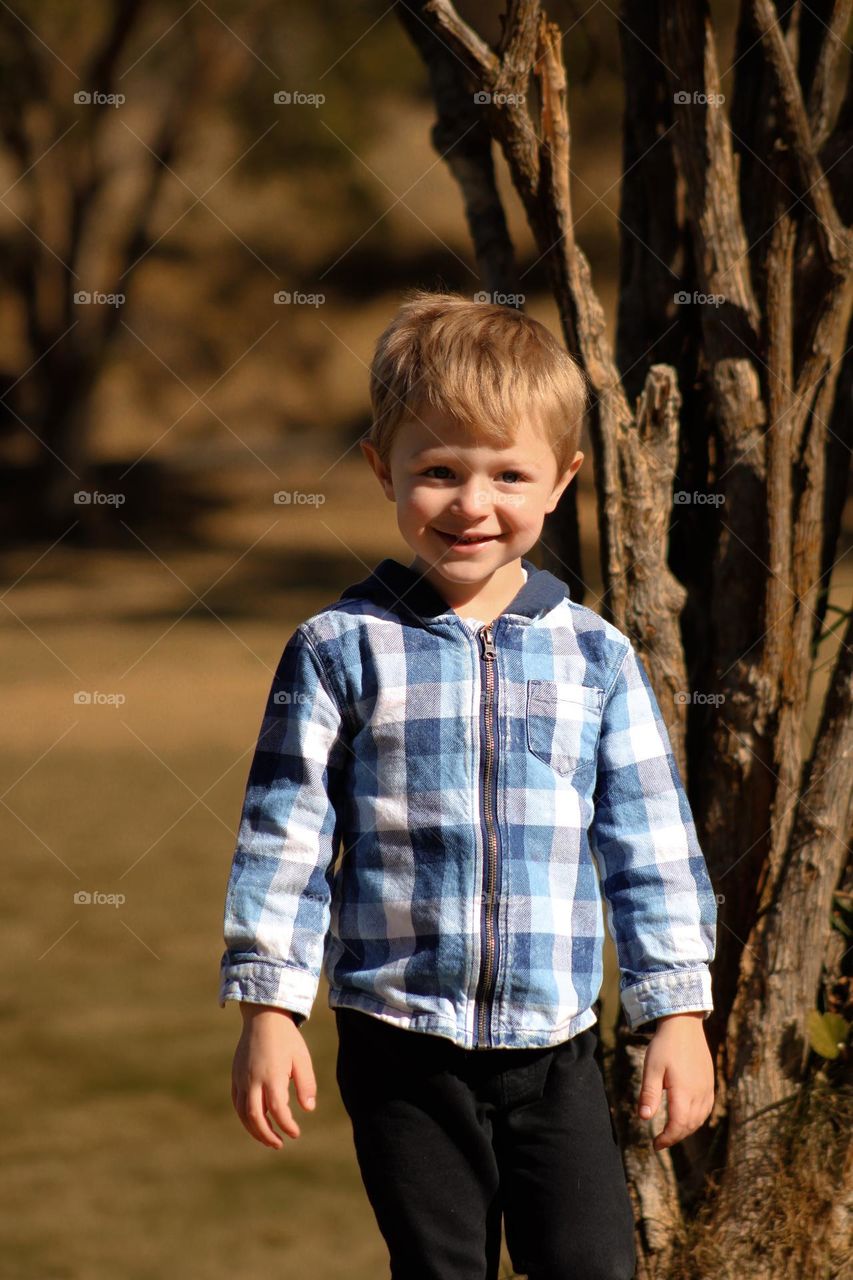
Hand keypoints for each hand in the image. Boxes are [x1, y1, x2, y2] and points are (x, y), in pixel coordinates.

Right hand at [231, 1004, 317, 1148]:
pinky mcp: (235, 1075)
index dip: (287, 1126)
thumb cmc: (287, 1038)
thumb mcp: (302, 1058)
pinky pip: (237, 1102)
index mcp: (272, 1076)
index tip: (295, 1133)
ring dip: (254, 1129)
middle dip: (266, 1135)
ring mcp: (241, 1078)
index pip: (278, 1110)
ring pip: (243, 1112)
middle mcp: (253, 1080)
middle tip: (279, 1144)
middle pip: (255, 1117)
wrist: (263, 1016)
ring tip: (268, 1137)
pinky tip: (256, 1120)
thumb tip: (308, 1109)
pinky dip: (245, 1116)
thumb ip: (306, 1084)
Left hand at [636, 1011, 713, 1151]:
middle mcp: (699, 1093)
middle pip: (690, 1126)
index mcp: (684, 1091)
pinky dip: (697, 1119)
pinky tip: (687, 1118)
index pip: (678, 1125)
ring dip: (687, 1130)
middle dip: (675, 1137)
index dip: (667, 1138)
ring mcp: (707, 1088)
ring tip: (671, 1132)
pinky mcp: (710, 1082)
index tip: (655, 1145)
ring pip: (700, 1119)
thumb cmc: (664, 1045)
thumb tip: (644, 1119)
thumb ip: (649, 1094)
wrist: (684, 1024)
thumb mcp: (651, 1068)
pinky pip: (707, 1108)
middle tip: (660, 1141)